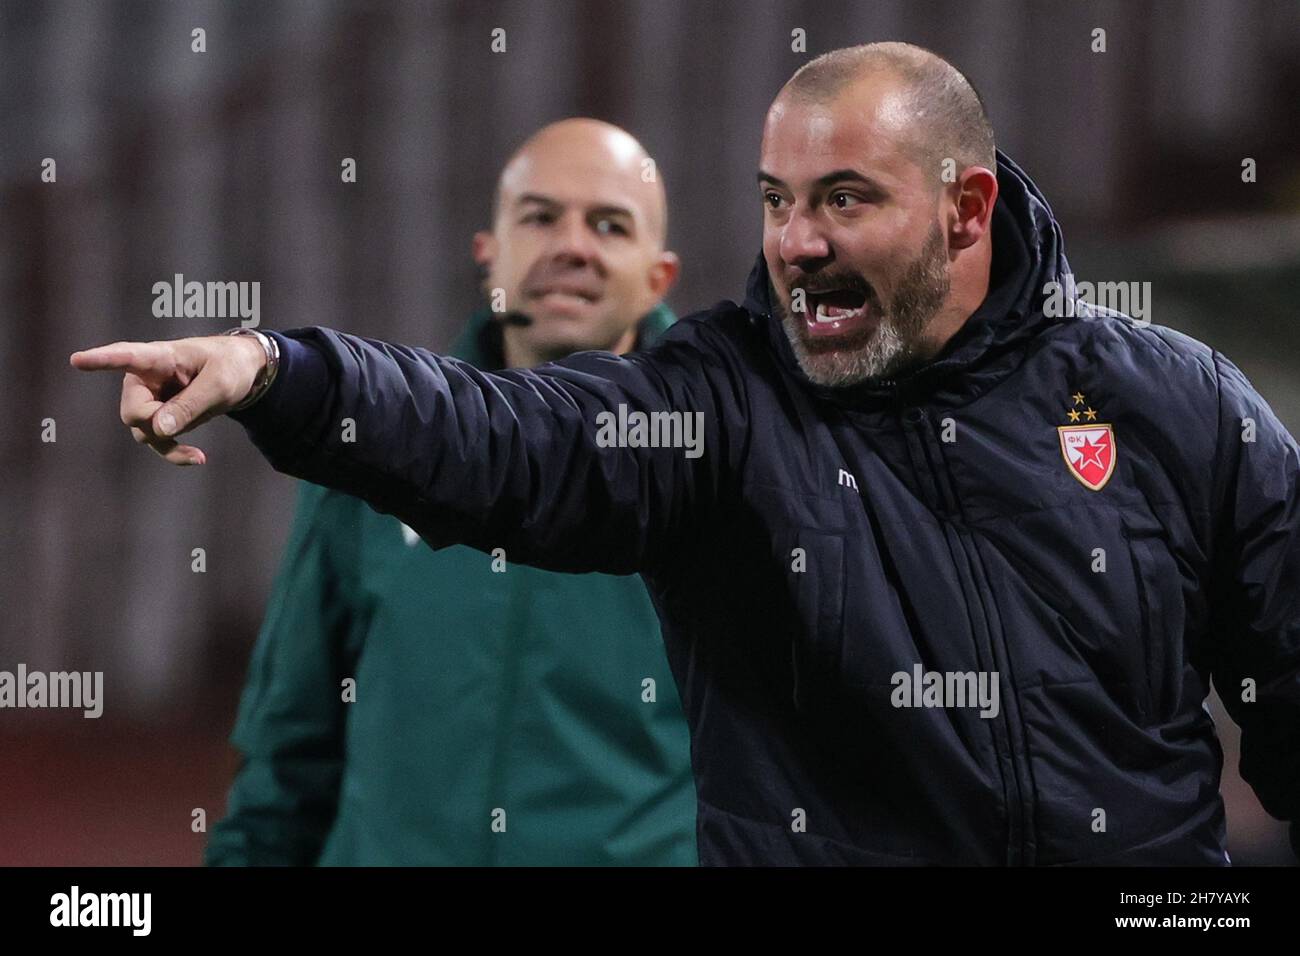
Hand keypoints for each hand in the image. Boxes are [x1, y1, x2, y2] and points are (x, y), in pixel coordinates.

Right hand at [69, 334, 267, 464]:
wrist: (243, 371)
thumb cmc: (229, 366)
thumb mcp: (220, 384)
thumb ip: (190, 405)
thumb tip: (158, 430)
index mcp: (159, 357)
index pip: (126, 357)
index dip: (102, 360)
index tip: (77, 360)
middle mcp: (144, 377)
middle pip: (133, 411)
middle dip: (157, 423)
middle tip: (192, 415)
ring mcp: (149, 398)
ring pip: (141, 430)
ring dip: (168, 440)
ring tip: (201, 435)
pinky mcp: (158, 416)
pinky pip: (155, 441)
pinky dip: (174, 452)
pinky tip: (198, 458)